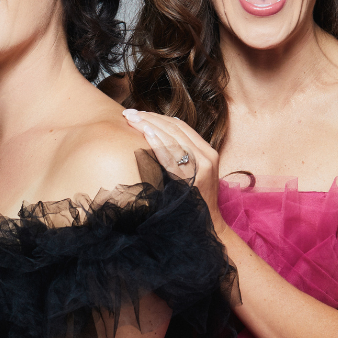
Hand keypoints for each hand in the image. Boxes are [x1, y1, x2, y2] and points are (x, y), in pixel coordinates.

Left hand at [121, 109, 228, 236]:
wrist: (209, 226)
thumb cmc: (195, 201)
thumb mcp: (193, 174)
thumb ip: (181, 156)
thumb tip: (157, 136)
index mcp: (208, 152)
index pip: (180, 127)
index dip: (158, 117)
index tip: (139, 113)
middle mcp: (207, 156)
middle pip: (175, 128)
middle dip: (150, 118)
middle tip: (129, 112)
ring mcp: (203, 166)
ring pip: (173, 138)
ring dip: (150, 125)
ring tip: (131, 119)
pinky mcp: (194, 178)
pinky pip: (173, 156)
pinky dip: (159, 143)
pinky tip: (146, 134)